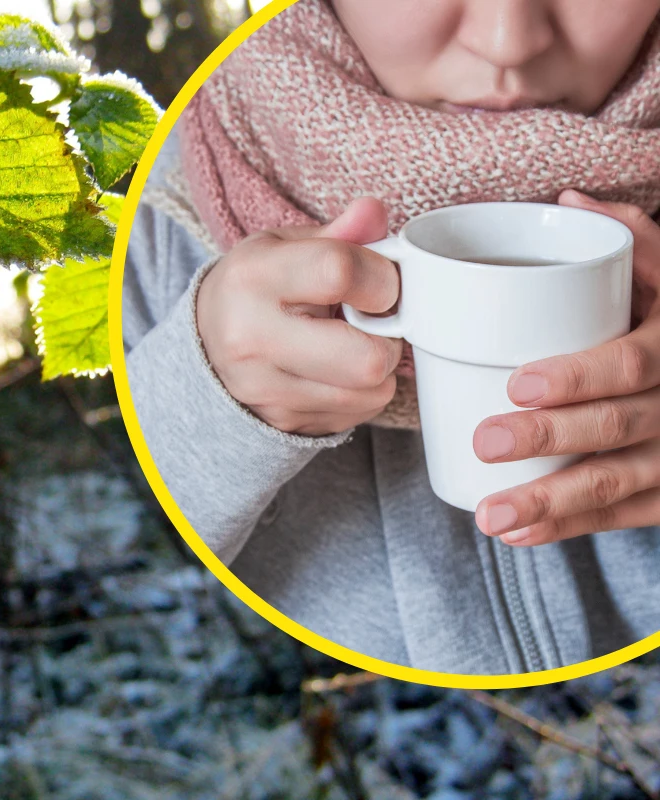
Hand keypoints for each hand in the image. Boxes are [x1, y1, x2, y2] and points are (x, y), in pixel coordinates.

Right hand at [195, 197, 402, 435]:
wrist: (206, 342)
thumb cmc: (257, 287)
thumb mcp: (286, 247)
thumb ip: (338, 233)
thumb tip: (374, 213)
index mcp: (252, 277)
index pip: (340, 272)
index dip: (380, 276)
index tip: (378, 280)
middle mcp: (251, 338)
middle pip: (365, 357)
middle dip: (388, 338)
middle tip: (373, 323)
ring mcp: (265, 388)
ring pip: (370, 391)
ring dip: (378, 368)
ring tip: (352, 344)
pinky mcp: (281, 420)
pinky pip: (358, 413)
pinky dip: (362, 392)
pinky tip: (337, 370)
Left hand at [474, 189, 659, 545]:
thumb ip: (636, 241)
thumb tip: (570, 200)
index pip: (632, 363)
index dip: (578, 376)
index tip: (518, 384)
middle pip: (619, 426)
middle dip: (549, 439)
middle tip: (485, 440)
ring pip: (619, 481)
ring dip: (551, 501)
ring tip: (490, 515)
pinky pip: (624, 514)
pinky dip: (570, 527)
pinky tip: (517, 534)